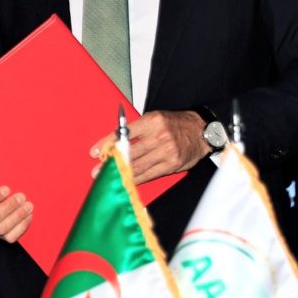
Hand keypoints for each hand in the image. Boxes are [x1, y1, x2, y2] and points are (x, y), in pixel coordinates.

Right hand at [0, 186, 32, 243]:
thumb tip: (5, 168)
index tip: (7, 188)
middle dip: (9, 207)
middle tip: (22, 197)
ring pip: (1, 229)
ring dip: (17, 216)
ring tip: (28, 206)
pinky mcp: (0, 236)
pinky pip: (9, 237)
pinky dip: (21, 227)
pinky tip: (28, 216)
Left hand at [88, 109, 210, 184]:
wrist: (202, 131)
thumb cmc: (175, 124)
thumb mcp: (154, 118)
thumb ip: (136, 129)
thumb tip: (114, 141)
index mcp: (152, 121)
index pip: (123, 133)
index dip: (106, 143)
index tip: (94, 151)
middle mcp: (159, 136)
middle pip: (129, 151)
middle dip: (111, 162)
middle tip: (97, 169)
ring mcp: (166, 152)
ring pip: (138, 165)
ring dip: (121, 172)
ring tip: (108, 176)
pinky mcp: (172, 164)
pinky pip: (150, 173)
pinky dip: (136, 178)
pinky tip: (126, 179)